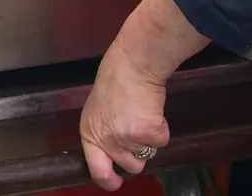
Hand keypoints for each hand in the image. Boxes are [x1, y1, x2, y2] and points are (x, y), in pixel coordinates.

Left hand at [80, 38, 171, 189]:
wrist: (131, 67)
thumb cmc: (115, 84)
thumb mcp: (98, 112)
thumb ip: (104, 134)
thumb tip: (114, 155)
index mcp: (90, 134)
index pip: (96, 169)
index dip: (108, 180)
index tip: (115, 183)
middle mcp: (106, 140)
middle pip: (131, 166)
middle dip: (138, 153)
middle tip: (136, 129)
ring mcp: (127, 139)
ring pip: (148, 154)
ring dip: (149, 139)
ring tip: (141, 115)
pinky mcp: (148, 134)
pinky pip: (162, 141)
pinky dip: (161, 128)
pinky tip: (151, 111)